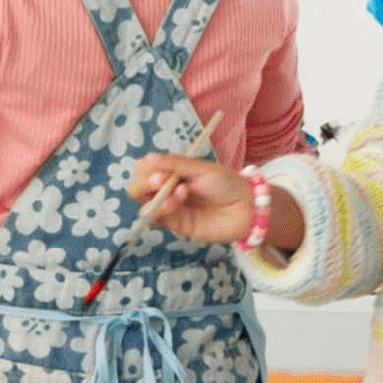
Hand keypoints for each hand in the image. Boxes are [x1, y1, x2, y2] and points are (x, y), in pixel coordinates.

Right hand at [127, 155, 260, 245]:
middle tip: (161, 180)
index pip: (143, 169)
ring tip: (180, 192)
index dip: (145, 169)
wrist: (246, 208)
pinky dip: (159, 210)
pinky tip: (176, 203)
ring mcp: (169, 207)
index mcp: (172, 171)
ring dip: (156, 197)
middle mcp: (166, 189)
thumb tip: (148, 157)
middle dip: (144, 183)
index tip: (159, 168)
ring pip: (143, 204)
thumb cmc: (227, 184)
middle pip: (136, 188)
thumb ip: (175, 164)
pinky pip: (155, 219)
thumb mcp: (202, 168)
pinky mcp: (175, 224)